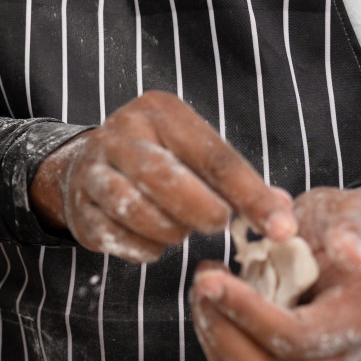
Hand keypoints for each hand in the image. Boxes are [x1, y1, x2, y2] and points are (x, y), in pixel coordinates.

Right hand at [31, 91, 296, 263]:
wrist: (84, 167)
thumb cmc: (158, 160)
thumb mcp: (196, 156)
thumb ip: (238, 184)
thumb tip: (281, 217)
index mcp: (159, 112)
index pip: (214, 157)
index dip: (251, 196)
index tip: (281, 229)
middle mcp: (119, 134)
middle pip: (165, 177)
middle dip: (202, 211)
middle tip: (219, 225)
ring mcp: (92, 169)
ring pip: (135, 208)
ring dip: (170, 231)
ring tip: (181, 231)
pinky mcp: (78, 206)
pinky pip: (116, 236)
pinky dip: (143, 248)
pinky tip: (152, 242)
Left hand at [191, 185, 360, 360]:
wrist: (340, 240)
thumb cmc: (344, 226)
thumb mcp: (354, 211)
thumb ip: (353, 229)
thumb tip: (351, 255)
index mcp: (359, 323)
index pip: (296, 337)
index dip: (247, 312)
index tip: (209, 280)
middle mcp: (340, 357)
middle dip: (222, 328)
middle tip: (201, 281)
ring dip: (213, 331)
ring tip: (203, 283)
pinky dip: (214, 334)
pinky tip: (210, 297)